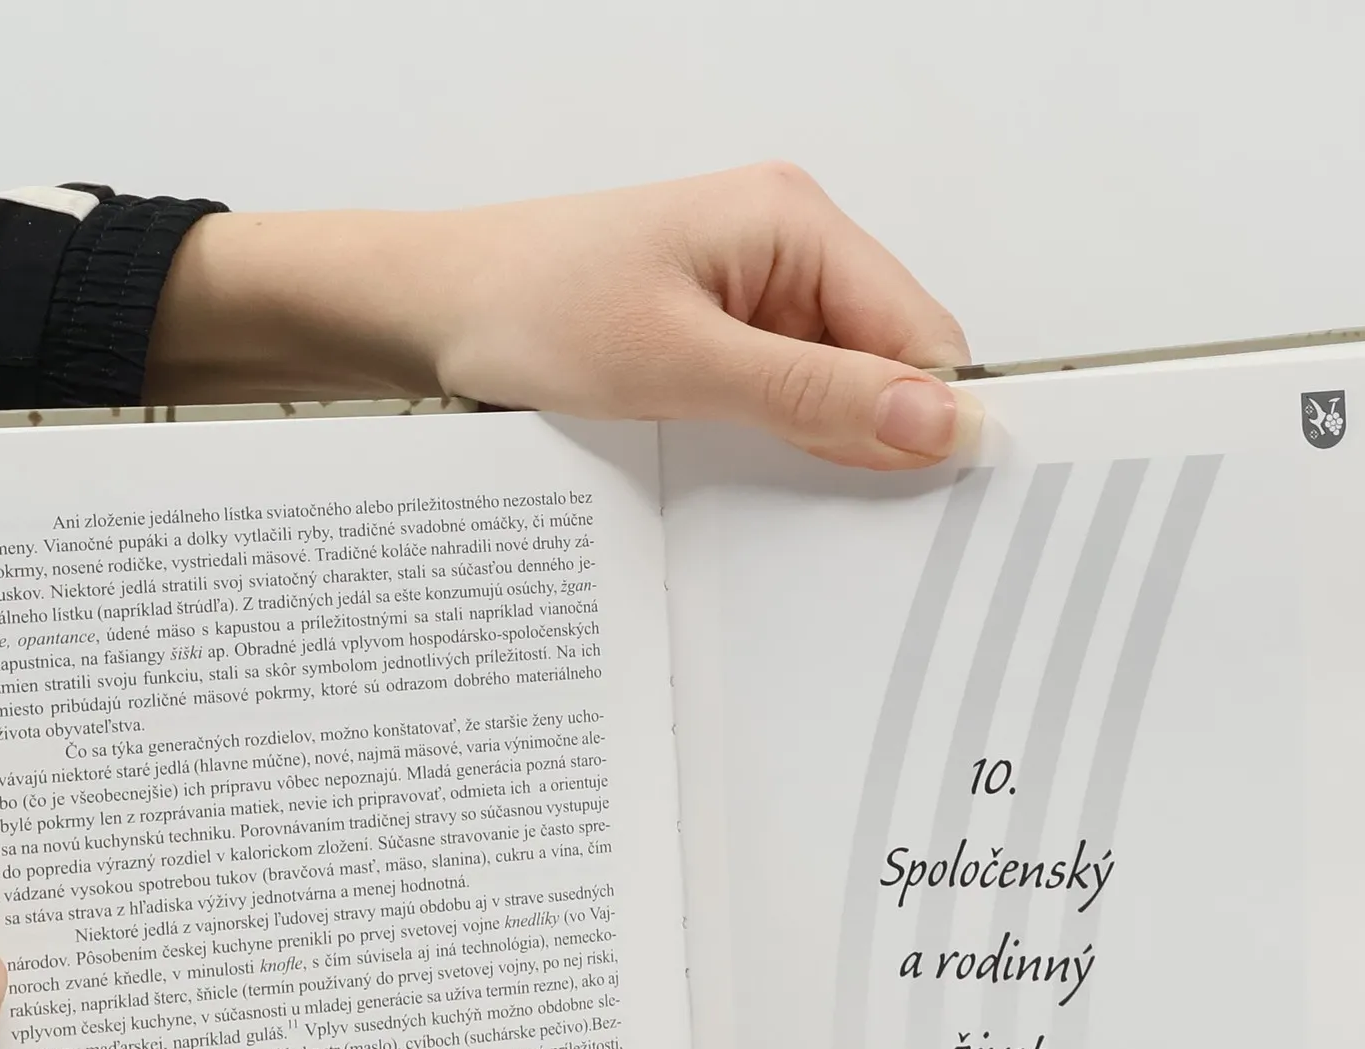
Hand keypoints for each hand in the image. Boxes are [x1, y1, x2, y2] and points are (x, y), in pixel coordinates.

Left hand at [146, 163, 979, 469]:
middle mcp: (787, 250)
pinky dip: (776, 443)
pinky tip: (735, 465)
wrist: (426, 310)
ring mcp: (754, 294)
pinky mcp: (720, 335)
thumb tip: (939, 423)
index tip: (935, 503)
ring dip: (818, 446)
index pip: (922, 335)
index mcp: (794, 223)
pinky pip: (785, 400)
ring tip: (758, 473)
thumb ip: (815, 398)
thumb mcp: (681, 365)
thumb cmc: (527, 308)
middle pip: (889, 365)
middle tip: (835, 510)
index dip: (934, 421)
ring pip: (838, 391)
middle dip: (874, 440)